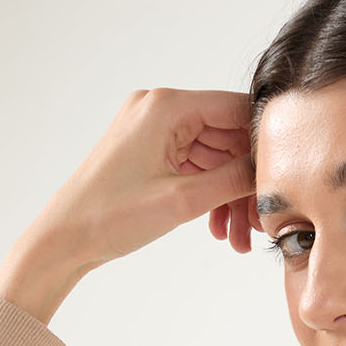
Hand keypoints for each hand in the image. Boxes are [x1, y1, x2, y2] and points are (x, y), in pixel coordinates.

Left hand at [28, 87, 260, 269]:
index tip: (279, 178)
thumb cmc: (110, 215)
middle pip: (226, 137)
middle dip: (245, 182)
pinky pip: (195, 167)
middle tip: (258, 223)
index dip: (262, 143)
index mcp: (166, 107)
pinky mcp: (150, 151)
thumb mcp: (183, 200)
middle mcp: (160, 109)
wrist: (66, 237)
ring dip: (229, 196)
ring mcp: (154, 130)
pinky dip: (209, 195)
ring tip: (238, 237)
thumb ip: (233, 180)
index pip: (235, 108)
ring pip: (214, 157)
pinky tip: (218, 228)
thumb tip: (269, 170)